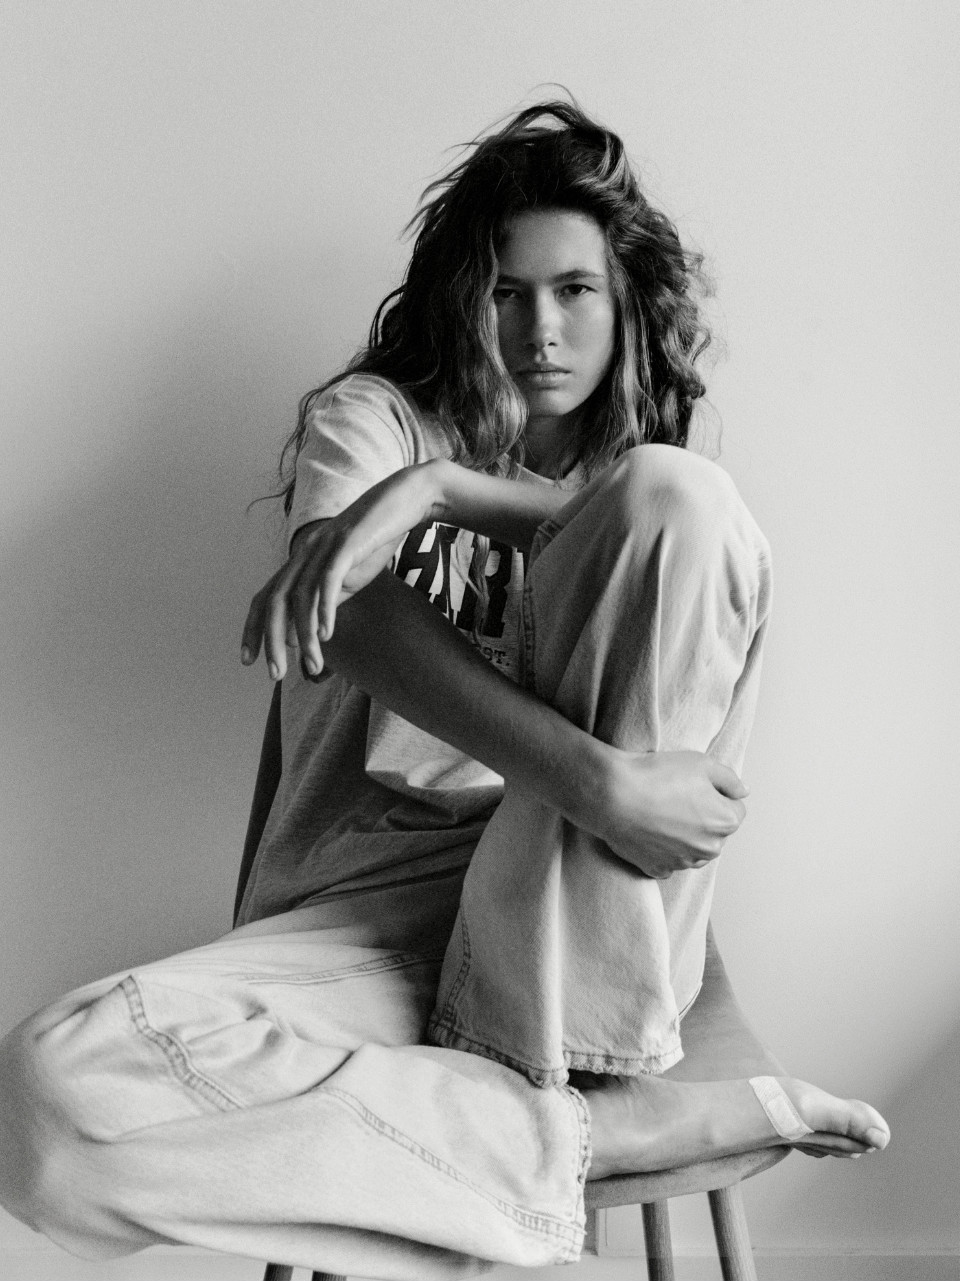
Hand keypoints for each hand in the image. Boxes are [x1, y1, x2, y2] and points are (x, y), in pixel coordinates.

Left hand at [240, 465, 437, 678]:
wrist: (404, 499)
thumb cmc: (376, 539)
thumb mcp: (347, 575)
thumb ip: (325, 599)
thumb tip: (308, 631)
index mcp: (301, 561)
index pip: (266, 597)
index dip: (253, 629)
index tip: (249, 660)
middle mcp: (305, 553)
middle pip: (276, 600)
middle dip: (271, 640)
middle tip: (274, 675)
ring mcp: (324, 546)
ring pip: (301, 596)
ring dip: (304, 635)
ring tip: (312, 665)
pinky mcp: (348, 542)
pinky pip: (329, 579)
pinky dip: (324, 609)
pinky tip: (326, 635)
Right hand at [586, 749, 747, 877]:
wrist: (613, 795)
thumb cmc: (657, 776)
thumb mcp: (702, 763)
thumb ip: (730, 779)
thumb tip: (742, 792)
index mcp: (726, 821)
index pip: (735, 809)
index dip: (716, 794)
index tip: (694, 786)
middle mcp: (710, 848)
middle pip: (714, 832)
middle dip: (702, 817)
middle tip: (675, 797)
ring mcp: (683, 862)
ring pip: (692, 848)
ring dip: (683, 835)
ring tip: (660, 813)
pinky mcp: (658, 869)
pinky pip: (668, 861)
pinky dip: (661, 849)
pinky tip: (649, 830)